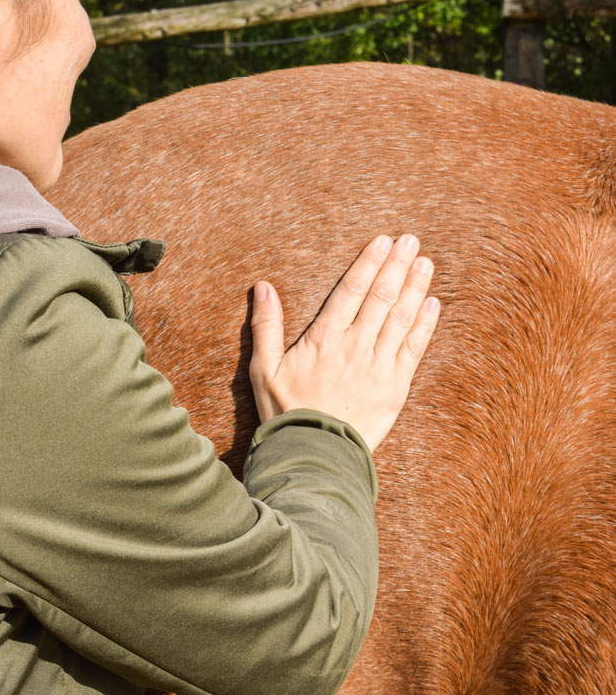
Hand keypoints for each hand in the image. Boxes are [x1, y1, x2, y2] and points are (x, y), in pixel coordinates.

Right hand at [249, 234, 439, 452]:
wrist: (314, 453)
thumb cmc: (284, 413)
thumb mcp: (264, 369)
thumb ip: (266, 326)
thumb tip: (263, 287)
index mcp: (324, 338)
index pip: (352, 290)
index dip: (369, 263)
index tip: (382, 241)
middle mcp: (355, 346)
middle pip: (382, 297)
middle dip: (397, 265)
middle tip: (411, 240)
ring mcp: (378, 366)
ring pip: (401, 318)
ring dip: (415, 287)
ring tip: (425, 262)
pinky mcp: (395, 387)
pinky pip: (414, 349)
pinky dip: (425, 324)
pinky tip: (432, 303)